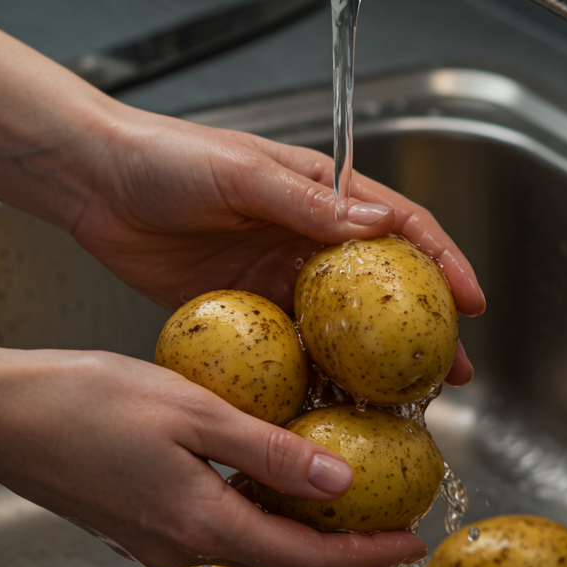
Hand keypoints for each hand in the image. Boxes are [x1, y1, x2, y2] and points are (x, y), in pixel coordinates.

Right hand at [0, 348, 426, 566]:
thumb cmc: (83, 402)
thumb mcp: (192, 412)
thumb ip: (268, 450)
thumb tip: (340, 479)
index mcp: (202, 524)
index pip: (306, 557)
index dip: (365, 554)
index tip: (409, 542)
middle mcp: (179, 544)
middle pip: (280, 553)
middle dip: (338, 538)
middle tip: (384, 510)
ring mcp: (152, 536)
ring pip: (244, 533)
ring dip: (293, 515)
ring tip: (335, 479)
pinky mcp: (132, 518)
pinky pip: (209, 516)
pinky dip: (248, 499)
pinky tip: (259, 461)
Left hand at [69, 104, 486, 383]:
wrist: (95, 182)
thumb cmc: (165, 158)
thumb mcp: (240, 173)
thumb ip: (306, 202)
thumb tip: (375, 226)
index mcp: (318, 193)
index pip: (398, 227)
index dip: (442, 262)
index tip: (472, 302)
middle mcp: (305, 237)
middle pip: (379, 290)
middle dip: (420, 330)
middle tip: (451, 372)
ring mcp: (274, 278)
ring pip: (339, 329)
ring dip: (371, 365)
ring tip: (403, 404)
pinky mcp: (240, 312)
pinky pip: (287, 351)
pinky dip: (312, 377)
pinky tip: (330, 407)